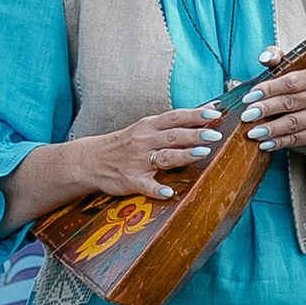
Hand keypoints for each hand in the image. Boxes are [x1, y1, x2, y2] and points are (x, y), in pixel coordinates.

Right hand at [85, 105, 224, 198]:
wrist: (89, 160)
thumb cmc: (126, 143)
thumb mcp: (146, 128)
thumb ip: (174, 123)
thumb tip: (208, 111)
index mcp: (149, 126)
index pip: (175, 117)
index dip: (195, 115)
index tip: (215, 113)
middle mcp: (144, 141)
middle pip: (173, 136)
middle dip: (195, 135)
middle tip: (215, 135)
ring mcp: (137, 161)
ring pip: (164, 157)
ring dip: (184, 155)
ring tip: (203, 153)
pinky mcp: (131, 181)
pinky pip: (146, 186)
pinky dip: (157, 190)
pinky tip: (169, 193)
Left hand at [243, 52, 305, 153]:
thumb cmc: (295, 90)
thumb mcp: (287, 71)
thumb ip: (275, 58)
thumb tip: (265, 58)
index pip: (290, 82)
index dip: (268, 90)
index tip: (249, 97)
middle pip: (291, 103)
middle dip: (266, 110)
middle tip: (247, 116)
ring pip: (294, 124)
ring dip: (271, 129)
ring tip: (253, 133)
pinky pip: (298, 139)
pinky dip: (279, 142)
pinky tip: (264, 144)